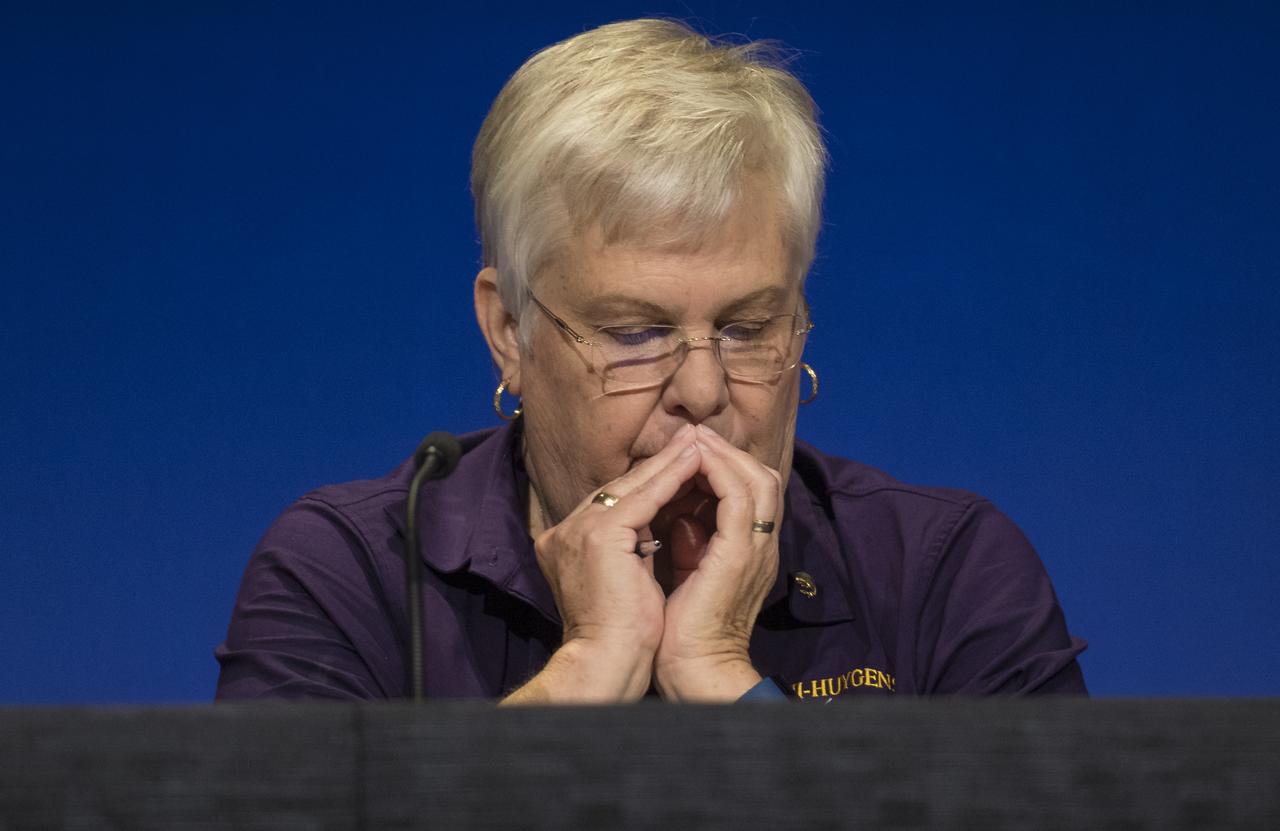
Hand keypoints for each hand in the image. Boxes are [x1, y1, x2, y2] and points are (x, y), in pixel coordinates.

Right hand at [504, 423, 700, 702]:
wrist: (606, 664)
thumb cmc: (622, 634)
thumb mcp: (626, 579)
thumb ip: (633, 547)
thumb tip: (667, 522)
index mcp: (566, 542)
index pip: (613, 502)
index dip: (650, 481)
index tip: (682, 462)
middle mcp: (563, 531)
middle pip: (620, 487)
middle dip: (661, 464)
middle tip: (694, 438)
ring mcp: (576, 529)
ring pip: (631, 486)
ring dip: (670, 463)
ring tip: (700, 443)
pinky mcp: (598, 534)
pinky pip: (643, 498)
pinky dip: (671, 478)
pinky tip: (696, 462)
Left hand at [654, 424, 782, 700]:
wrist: (693, 669)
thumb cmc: (680, 630)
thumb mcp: (686, 572)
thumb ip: (688, 541)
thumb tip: (673, 512)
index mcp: (749, 550)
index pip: (749, 492)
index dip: (723, 465)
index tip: (690, 449)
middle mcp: (760, 545)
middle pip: (761, 477)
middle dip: (727, 451)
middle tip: (694, 433)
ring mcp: (755, 549)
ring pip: (757, 478)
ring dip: (724, 454)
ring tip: (695, 438)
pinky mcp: (741, 554)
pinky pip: (739, 496)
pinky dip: (719, 472)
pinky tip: (695, 460)